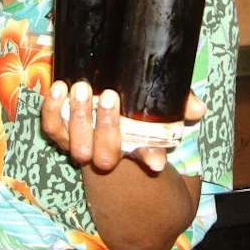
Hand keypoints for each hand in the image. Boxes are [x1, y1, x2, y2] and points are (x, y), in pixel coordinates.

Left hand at [40, 81, 206, 173]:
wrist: (101, 101)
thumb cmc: (136, 106)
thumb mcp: (162, 103)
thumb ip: (180, 103)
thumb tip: (198, 108)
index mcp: (136, 146)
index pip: (147, 156)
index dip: (150, 158)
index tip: (156, 162)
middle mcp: (108, 152)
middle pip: (105, 155)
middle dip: (106, 128)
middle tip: (109, 96)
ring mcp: (82, 144)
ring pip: (76, 145)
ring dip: (77, 118)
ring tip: (81, 88)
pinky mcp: (61, 132)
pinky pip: (51, 128)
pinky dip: (52, 110)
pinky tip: (58, 88)